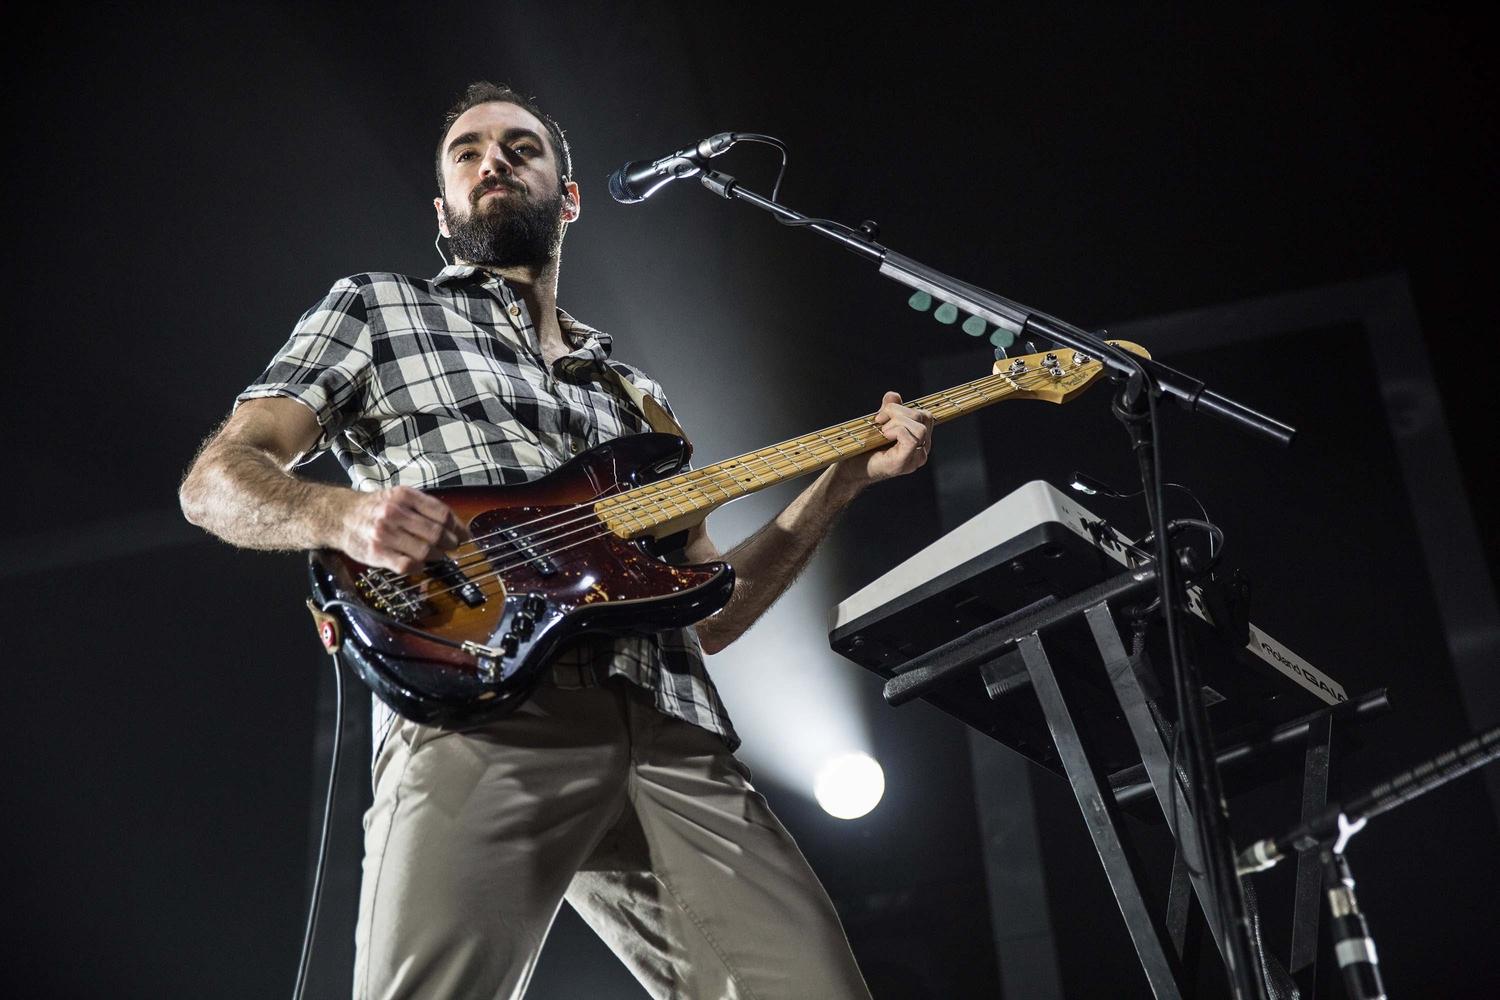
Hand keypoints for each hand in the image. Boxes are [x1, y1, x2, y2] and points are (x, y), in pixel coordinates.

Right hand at [336, 486, 468, 574]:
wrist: (341, 517)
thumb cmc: (375, 508)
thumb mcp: (398, 496)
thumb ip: (424, 508)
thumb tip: (456, 526)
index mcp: (404, 496)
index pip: (441, 513)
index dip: (457, 527)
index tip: (464, 535)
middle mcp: (394, 512)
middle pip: (436, 533)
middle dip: (450, 543)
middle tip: (452, 547)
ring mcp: (384, 534)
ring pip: (425, 551)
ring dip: (437, 556)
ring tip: (436, 555)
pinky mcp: (377, 553)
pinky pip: (408, 565)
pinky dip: (419, 567)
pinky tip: (419, 563)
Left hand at [833, 391, 934, 491]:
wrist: (851, 468)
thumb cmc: (864, 448)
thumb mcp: (878, 422)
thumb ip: (888, 408)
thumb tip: (894, 396)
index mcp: (918, 440)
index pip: (926, 416)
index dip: (905, 408)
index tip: (883, 414)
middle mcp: (921, 451)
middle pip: (924, 417)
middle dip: (898, 411)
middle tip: (879, 420)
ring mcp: (914, 459)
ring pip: (919, 428)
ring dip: (898, 421)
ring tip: (882, 430)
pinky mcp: (903, 463)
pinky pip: (910, 439)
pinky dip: (896, 431)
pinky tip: (884, 435)